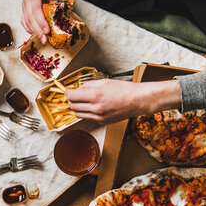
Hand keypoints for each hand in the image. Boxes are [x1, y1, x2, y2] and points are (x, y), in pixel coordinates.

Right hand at [22, 0, 61, 43]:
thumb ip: (59, 3)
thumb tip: (64, 18)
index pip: (36, 10)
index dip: (41, 22)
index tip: (47, 31)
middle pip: (30, 18)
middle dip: (38, 31)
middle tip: (45, 40)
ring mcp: (23, 4)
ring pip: (26, 21)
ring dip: (33, 32)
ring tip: (42, 39)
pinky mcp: (23, 8)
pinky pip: (24, 21)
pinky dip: (29, 28)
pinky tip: (35, 34)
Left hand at [66, 79, 181, 124]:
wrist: (138, 100)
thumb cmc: (124, 89)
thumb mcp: (104, 82)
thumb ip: (88, 85)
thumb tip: (78, 88)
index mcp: (95, 95)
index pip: (72, 96)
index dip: (68, 92)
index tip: (68, 90)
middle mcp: (96, 108)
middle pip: (73, 106)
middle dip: (71, 100)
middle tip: (74, 95)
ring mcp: (99, 117)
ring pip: (78, 114)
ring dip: (76, 107)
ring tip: (82, 101)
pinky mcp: (102, 122)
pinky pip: (87, 118)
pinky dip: (85, 113)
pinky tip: (91, 106)